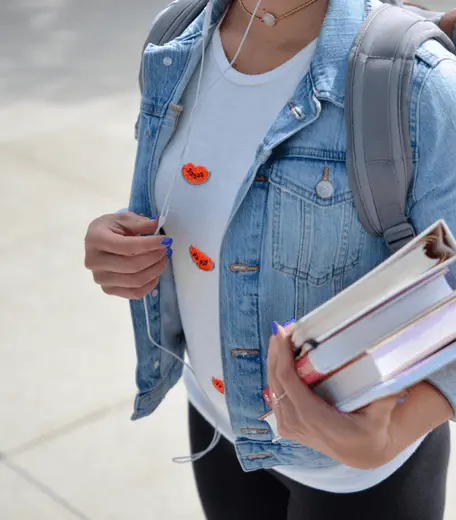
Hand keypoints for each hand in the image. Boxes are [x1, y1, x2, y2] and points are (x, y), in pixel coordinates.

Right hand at [84, 212, 171, 298]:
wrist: (99, 242)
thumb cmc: (111, 228)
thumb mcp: (123, 219)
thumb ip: (139, 222)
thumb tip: (156, 224)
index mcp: (96, 240)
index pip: (127, 246)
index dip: (149, 244)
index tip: (166, 240)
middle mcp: (94, 261)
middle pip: (132, 266)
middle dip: (154, 257)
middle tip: (166, 250)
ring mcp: (101, 278)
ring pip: (135, 281)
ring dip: (155, 270)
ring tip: (163, 259)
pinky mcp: (108, 290)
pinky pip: (134, 293)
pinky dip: (150, 284)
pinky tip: (155, 273)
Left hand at [267, 324, 406, 469]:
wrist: (361, 454)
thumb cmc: (370, 433)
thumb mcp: (379, 417)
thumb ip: (383, 398)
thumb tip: (394, 376)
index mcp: (312, 417)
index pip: (288, 381)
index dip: (282, 356)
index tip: (283, 334)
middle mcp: (295, 422)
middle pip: (276, 380)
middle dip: (276, 352)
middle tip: (281, 329)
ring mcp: (288, 425)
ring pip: (272, 387)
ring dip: (273, 362)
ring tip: (279, 339)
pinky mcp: (287, 425)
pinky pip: (275, 395)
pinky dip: (275, 375)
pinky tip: (279, 359)